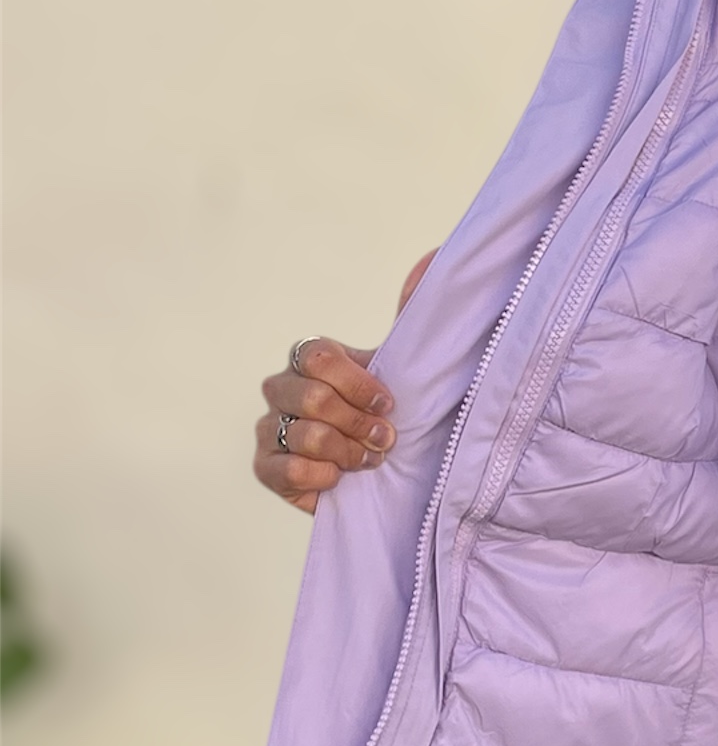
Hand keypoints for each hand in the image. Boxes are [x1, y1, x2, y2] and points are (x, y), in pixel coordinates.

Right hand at [255, 339, 394, 513]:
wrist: (372, 469)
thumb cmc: (380, 415)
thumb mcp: (399, 371)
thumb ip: (408, 323)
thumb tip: (424, 269)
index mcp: (309, 359)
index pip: (319, 358)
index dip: (359, 385)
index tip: (388, 405)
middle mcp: (281, 388)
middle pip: (314, 398)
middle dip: (359, 424)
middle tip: (384, 439)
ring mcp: (268, 427)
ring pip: (307, 436)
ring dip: (349, 452)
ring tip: (368, 459)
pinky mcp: (265, 467)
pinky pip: (292, 471)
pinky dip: (326, 476)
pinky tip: (339, 476)